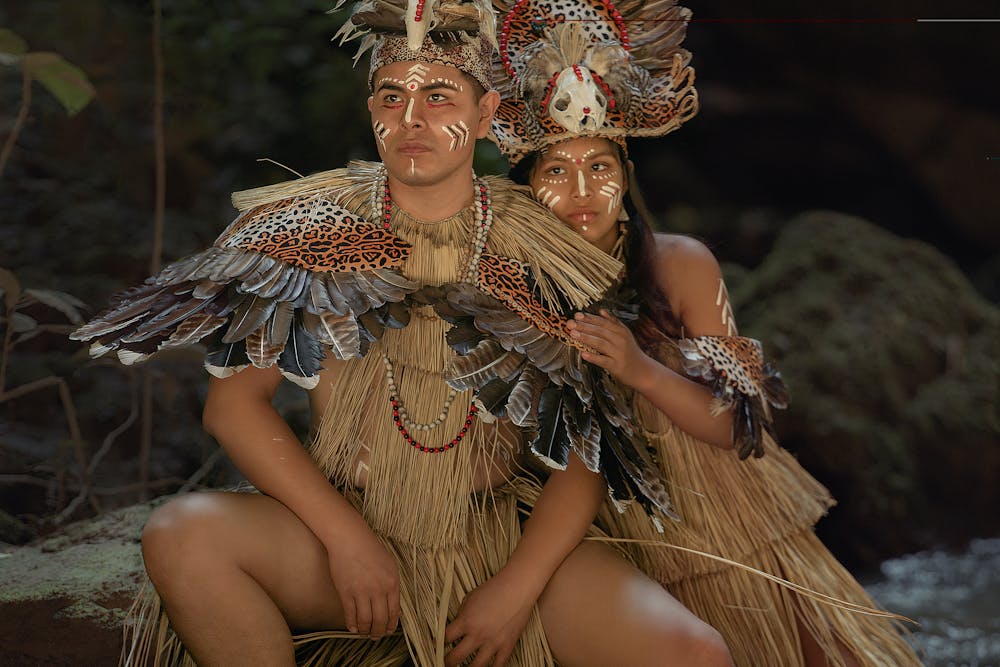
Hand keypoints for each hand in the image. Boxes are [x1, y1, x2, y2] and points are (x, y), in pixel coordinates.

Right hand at [324, 521, 399, 640]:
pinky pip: (350, 615)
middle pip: (380, 620)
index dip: (390, 625)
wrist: (350, 539)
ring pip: (365, 621)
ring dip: (365, 631)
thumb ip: (392, 585)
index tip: (388, 631)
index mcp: (392, 583)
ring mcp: (362, 592)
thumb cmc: (370, 549)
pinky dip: (352, 625)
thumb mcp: (389, 565)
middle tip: (375, 636)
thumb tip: (392, 605)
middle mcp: (378, 590)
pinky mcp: (346, 593)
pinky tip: (353, 628)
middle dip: (378, 632)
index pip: (394, 612)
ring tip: (364, 633)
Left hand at [444, 569, 536, 666]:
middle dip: (447, 662)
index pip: (445, 638)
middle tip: (445, 663)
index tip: (435, 647)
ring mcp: (493, 642)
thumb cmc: (493, 589)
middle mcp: (478, 634)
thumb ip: (462, 614)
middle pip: (456, 657)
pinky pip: (498, 665)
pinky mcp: (507, 645)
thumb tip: (457, 625)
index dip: (437, 643)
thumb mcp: (470, 598)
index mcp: (466, 621)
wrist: (517, 588)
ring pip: (476, 666)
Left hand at [567, 309, 653, 386]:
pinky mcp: (617, 366)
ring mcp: (618, 353)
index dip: (589, 318)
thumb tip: (601, 310)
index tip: (577, 315)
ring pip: (600, 344)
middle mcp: (620, 340)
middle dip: (584, 326)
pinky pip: (604, 361)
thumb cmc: (630, 352)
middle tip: (570, 323)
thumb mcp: (625, 335)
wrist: (643, 370)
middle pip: (600, 331)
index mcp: (621, 331)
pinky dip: (594, 357)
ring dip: (586, 338)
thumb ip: (613, 322)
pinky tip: (583, 354)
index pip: (603, 322)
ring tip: (573, 334)